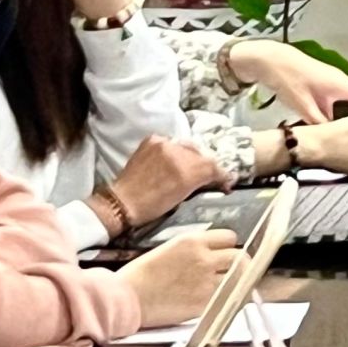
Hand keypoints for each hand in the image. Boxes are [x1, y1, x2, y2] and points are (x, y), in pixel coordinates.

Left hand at [105, 136, 226, 230]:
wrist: (122, 202)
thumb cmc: (152, 207)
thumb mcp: (182, 198)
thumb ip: (200, 182)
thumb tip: (216, 178)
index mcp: (187, 171)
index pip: (214, 166)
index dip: (222, 175)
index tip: (225, 182)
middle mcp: (178, 152)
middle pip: (203, 154)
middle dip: (206, 165)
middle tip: (205, 176)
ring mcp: (164, 144)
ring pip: (188, 147)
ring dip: (190, 157)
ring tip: (185, 168)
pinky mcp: (153, 140)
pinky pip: (172, 142)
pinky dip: (173, 151)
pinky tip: (169, 161)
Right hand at [117, 228, 239, 328]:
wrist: (125, 299)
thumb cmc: (139, 276)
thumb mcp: (168, 250)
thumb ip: (193, 251)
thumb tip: (210, 255)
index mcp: (192, 241)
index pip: (229, 237)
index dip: (228, 247)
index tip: (226, 255)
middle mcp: (204, 258)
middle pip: (239, 257)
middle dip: (239, 264)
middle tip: (236, 273)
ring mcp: (206, 281)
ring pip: (239, 277)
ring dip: (238, 282)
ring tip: (232, 287)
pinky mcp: (204, 303)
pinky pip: (229, 298)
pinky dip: (230, 299)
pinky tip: (224, 301)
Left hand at [226, 40, 347, 123]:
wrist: (273, 61)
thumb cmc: (289, 79)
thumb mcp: (304, 107)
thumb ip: (320, 124)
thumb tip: (331, 139)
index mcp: (342, 85)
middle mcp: (342, 82)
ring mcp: (334, 82)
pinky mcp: (325, 84)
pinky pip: (345, 98)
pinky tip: (346, 121)